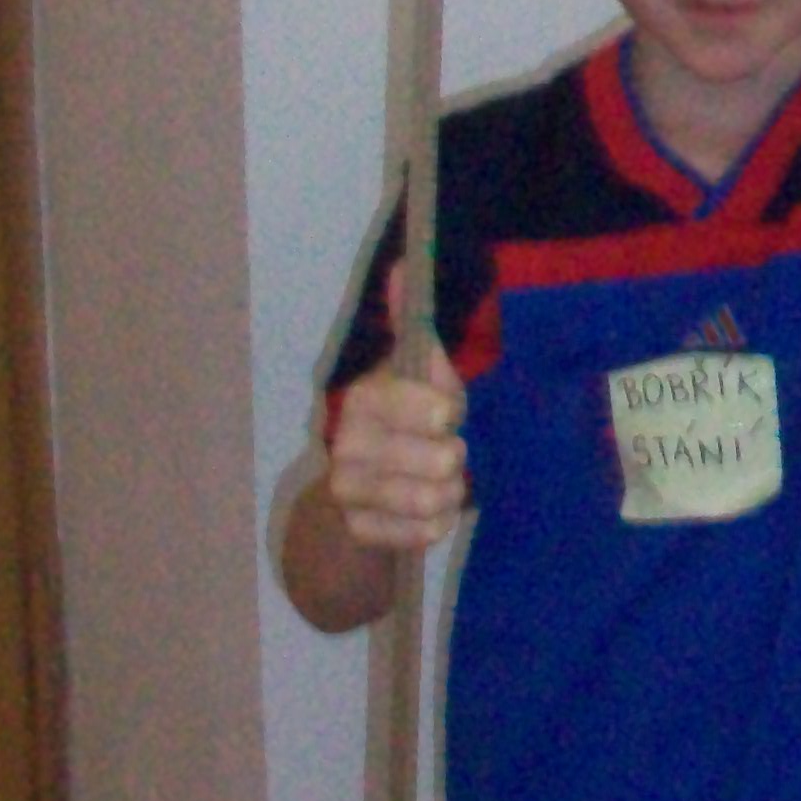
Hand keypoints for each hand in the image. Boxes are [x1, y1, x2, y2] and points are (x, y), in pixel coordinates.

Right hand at [327, 332, 468, 554]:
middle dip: (453, 457)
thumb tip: (400, 267)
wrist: (356, 488)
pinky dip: (437, 522)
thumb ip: (411, 323)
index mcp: (362, 398)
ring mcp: (348, 491)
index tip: (444, 415)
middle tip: (442, 452)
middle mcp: (346, 444)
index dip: (442, 414)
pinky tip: (425, 509)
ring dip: (449, 491)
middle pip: (440, 462)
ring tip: (439, 481)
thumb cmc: (401, 420)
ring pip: (433, 500)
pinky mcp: (359, 530)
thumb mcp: (414, 372)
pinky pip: (425, 533)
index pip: (416, 407)